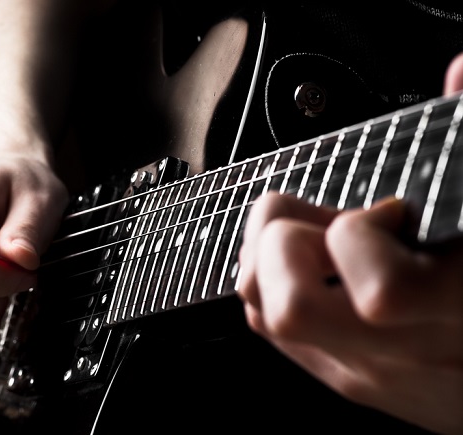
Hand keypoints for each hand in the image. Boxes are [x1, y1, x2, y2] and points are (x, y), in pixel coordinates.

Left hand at [237, 52, 462, 433]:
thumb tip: (458, 71)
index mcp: (461, 310)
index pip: (381, 292)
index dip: (362, 235)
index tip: (387, 210)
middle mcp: (408, 355)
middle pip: (291, 309)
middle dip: (287, 245)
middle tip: (327, 221)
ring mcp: (370, 376)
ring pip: (264, 315)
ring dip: (271, 260)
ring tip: (322, 240)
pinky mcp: (346, 381)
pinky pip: (269, 325)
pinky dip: (275, 284)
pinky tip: (320, 269)